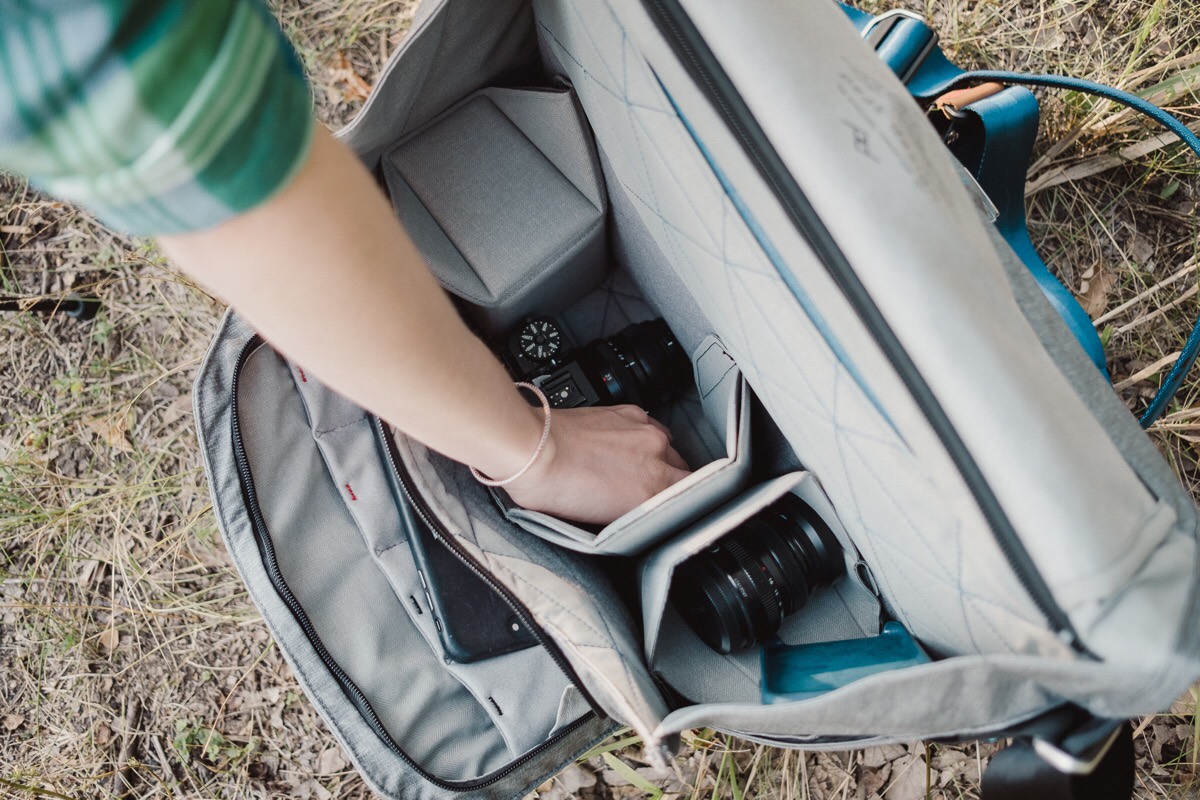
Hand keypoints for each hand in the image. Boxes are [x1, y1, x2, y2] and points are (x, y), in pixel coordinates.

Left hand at [504, 405, 691, 524]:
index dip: (685, 502)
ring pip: (668, 447)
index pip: (692, 495)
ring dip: (656, 458)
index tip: (679, 507)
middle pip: (683, 470)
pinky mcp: (628, 413)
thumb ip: (634, 512)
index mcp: (652, 490)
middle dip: (668, 482)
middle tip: (644, 492)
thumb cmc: (555, 487)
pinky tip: (622, 446)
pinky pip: (650, 427)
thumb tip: (645, 510)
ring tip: (631, 468)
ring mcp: (643, 431)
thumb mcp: (600, 519)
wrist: (533, 450)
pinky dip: (641, 438)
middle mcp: (655, 456)